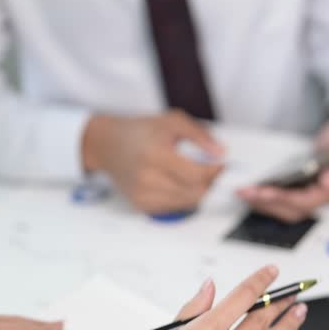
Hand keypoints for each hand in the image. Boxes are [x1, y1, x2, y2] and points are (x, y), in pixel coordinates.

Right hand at [81, 110, 225, 214]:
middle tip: (209, 169)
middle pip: (196, 192)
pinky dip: (183, 197)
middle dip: (209, 182)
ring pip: (188, 203)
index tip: (221, 164)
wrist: (107, 145)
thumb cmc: (139, 132)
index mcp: (155, 155)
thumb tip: (220, 152)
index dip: (215, 171)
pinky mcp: (142, 206)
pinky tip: (176, 182)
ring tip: (191, 173)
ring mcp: (143, 195)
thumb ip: (200, 135)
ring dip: (197, 190)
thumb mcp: (172, 121)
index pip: (198, 175)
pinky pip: (175, 208)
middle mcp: (147, 178)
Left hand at [236, 106, 328, 222]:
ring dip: (264, 203)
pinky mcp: (304, 187)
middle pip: (292, 210)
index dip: (283, 199)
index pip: (305, 202)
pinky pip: (284, 198)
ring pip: (286, 208)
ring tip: (245, 192)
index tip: (263, 191)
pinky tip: (255, 189)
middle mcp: (323, 194)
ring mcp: (313, 192)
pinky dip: (268, 197)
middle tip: (246, 192)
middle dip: (267, 203)